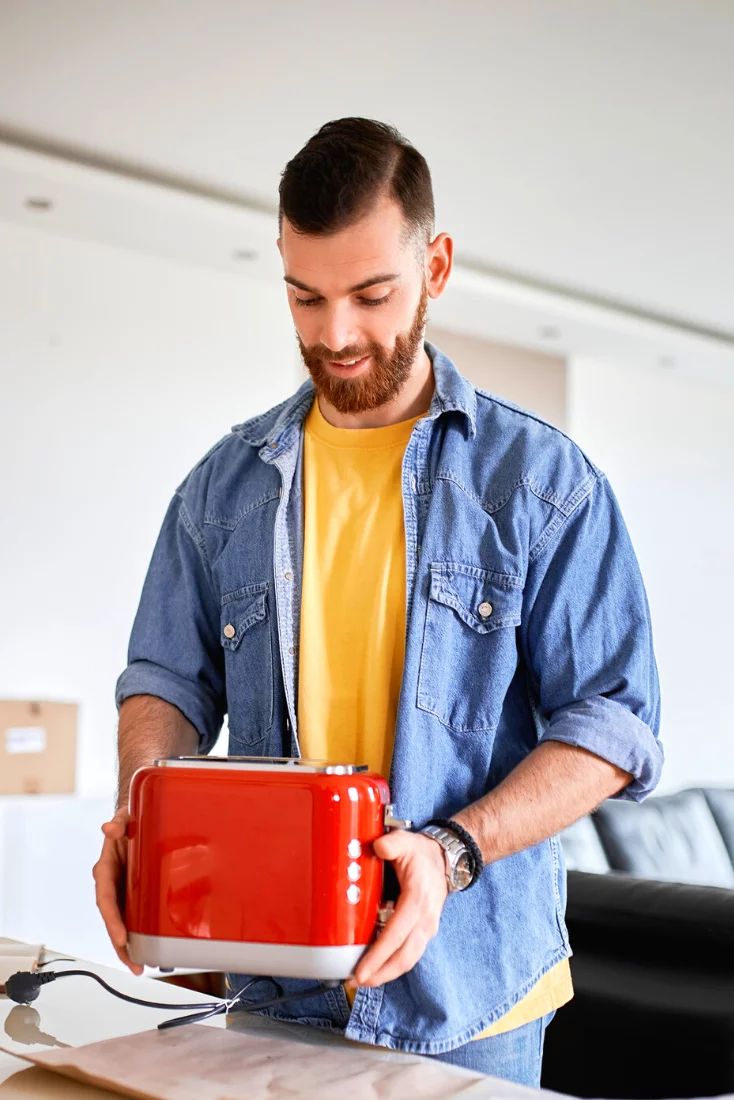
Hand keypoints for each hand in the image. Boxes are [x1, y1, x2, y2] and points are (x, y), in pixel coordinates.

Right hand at [92, 807, 141, 974]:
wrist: (137, 821)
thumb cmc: (129, 821)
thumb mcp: (126, 819)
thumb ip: (119, 823)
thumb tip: (110, 827)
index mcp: (106, 869)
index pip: (105, 899)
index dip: (112, 920)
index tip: (121, 938)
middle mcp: (112, 885)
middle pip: (113, 920)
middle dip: (120, 945)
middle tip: (133, 964)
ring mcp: (123, 892)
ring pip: (122, 923)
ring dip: (129, 946)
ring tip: (140, 966)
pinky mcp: (135, 895)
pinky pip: (135, 917)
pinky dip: (140, 935)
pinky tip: (150, 950)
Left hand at [350, 830, 448, 988]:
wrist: (447, 860)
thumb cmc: (422, 854)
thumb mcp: (407, 842)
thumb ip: (392, 843)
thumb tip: (378, 847)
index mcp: (417, 900)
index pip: (396, 934)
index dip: (378, 955)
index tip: (361, 971)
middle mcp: (425, 920)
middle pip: (404, 957)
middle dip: (380, 974)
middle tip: (355, 982)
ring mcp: (427, 928)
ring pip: (408, 960)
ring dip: (386, 974)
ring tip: (362, 980)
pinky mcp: (424, 932)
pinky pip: (409, 954)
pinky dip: (393, 965)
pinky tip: (376, 968)